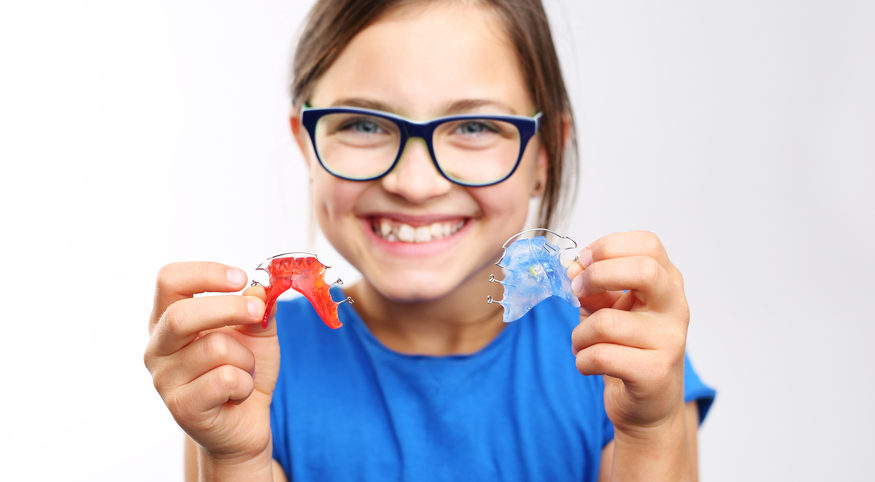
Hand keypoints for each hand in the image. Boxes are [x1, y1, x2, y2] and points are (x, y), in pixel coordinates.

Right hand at [144, 262, 279, 464]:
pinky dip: (245, 383)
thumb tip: (260, 289)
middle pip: (181, 315)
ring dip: (245, 358)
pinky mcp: (181, 407)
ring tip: (243, 371)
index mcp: (168, 319)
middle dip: (230, 309)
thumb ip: (258, 307)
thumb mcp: (257, 331)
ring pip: (215, 348)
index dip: (205, 273)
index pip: (168, 280)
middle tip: (258, 312)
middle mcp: (157, 347)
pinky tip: (237, 394)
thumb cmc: (243, 370)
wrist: (245, 422)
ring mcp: (164, 379)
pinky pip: (225, 379)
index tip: (240, 277)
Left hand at [567, 232, 688, 436]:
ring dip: (580, 333)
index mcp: (666, 282)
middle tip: (577, 290)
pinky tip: (588, 364)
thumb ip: (592, 285)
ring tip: (582, 343)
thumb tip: (572, 268)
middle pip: (644, 271)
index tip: (584, 261)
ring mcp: (670, 341)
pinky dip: (582, 360)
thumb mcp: (608, 307)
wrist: (649, 404)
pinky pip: (602, 356)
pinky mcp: (655, 373)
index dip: (609, 247)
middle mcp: (675, 307)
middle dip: (598, 276)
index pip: (648, 244)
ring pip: (607, 322)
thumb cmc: (627, 346)